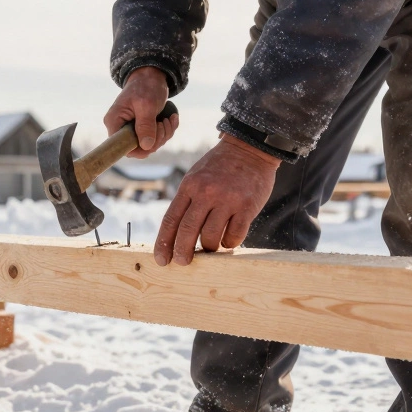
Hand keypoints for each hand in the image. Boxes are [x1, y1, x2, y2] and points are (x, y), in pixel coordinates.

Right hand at [104, 67, 177, 157]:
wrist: (151, 75)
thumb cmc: (145, 86)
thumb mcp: (146, 105)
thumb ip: (145, 125)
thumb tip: (146, 146)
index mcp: (114, 122)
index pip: (121, 147)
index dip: (138, 150)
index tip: (153, 140)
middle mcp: (120, 128)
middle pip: (138, 148)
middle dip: (156, 139)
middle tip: (163, 123)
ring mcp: (132, 129)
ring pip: (150, 144)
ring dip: (164, 133)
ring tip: (168, 119)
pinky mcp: (143, 128)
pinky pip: (156, 138)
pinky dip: (167, 130)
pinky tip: (171, 118)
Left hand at [155, 134, 280, 265]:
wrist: (250, 148)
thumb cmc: (220, 167)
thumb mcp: (196, 177)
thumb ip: (187, 202)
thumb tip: (176, 234)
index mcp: (189, 186)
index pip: (170, 220)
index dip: (164, 243)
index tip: (161, 259)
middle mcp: (206, 193)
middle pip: (187, 231)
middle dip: (182, 252)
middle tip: (181, 263)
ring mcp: (227, 200)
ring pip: (211, 237)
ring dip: (209, 248)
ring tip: (211, 246)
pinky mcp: (247, 206)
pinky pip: (234, 235)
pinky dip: (229, 243)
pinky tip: (228, 240)